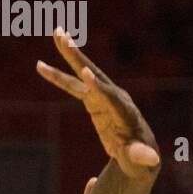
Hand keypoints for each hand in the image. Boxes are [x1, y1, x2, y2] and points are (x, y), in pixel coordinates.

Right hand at [36, 30, 160, 179]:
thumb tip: (152, 159)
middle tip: (64, 36)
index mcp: (125, 112)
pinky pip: (72, 85)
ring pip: (82, 73)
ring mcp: (103, 96)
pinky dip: (57, 77)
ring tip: (57, 34)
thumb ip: (141, 156)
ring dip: (69, 54)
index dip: (98, 87)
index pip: (111, 97)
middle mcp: (114, 97)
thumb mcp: (139, 159)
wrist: (136, 154)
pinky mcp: (93, 99)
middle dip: (79, 57)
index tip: (86, 73)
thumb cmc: (139, 158)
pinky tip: (41, 66)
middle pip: (94, 74)